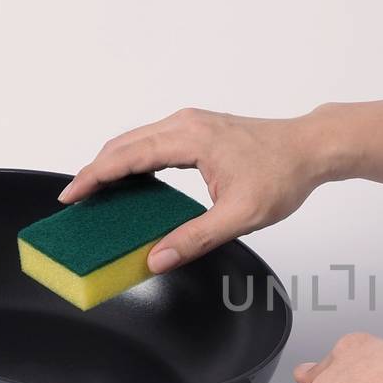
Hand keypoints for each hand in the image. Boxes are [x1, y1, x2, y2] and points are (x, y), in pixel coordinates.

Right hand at [59, 107, 340, 271]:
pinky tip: (131, 182)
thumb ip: (196, 238)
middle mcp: (185, 124)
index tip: (71, 196)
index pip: (127, 156)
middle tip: (75, 202)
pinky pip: (153, 141)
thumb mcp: (240, 215)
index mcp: (190, 138)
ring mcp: (191, 123)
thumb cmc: (283, 174)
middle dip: (96, 171)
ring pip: (136, 141)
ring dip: (113, 164)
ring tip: (96, 194)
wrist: (311, 148)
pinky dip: (134, 160)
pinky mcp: (197, 129)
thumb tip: (158, 258)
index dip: (94, 177)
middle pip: (124, 144)